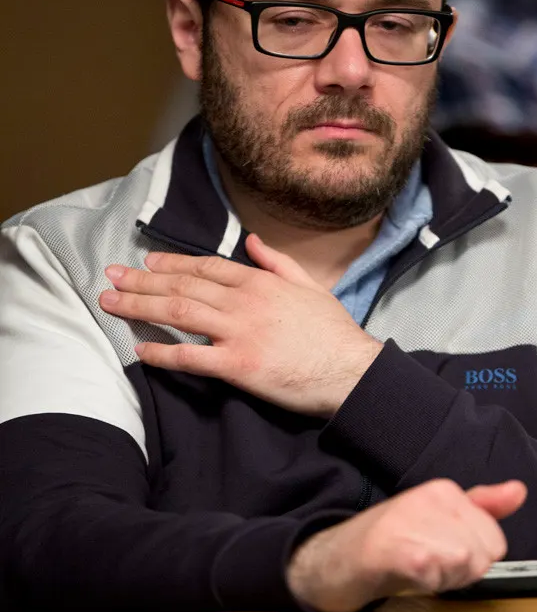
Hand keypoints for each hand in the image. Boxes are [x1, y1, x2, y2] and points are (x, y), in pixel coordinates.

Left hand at [99, 234, 382, 415]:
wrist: (351, 370)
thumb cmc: (333, 332)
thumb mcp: (310, 286)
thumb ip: (277, 262)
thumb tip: (251, 241)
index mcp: (260, 282)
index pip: (206, 267)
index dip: (172, 263)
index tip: (146, 262)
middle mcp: (245, 302)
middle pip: (183, 286)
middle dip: (142, 280)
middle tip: (111, 277)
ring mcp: (239, 332)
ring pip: (179, 312)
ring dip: (140, 306)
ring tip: (110, 303)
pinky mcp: (238, 366)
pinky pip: (190, 357)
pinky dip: (162, 351)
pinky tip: (140, 348)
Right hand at [287, 477, 527, 611]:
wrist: (332, 561)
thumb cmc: (389, 544)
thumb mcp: (440, 521)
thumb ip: (481, 507)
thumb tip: (520, 491)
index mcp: (445, 490)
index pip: (495, 541)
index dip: (472, 561)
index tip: (439, 557)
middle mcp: (431, 497)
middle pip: (484, 555)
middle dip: (460, 573)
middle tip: (424, 567)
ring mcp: (412, 519)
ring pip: (465, 562)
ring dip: (442, 580)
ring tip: (413, 571)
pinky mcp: (394, 546)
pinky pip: (435, 570)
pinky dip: (425, 582)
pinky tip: (405, 575)